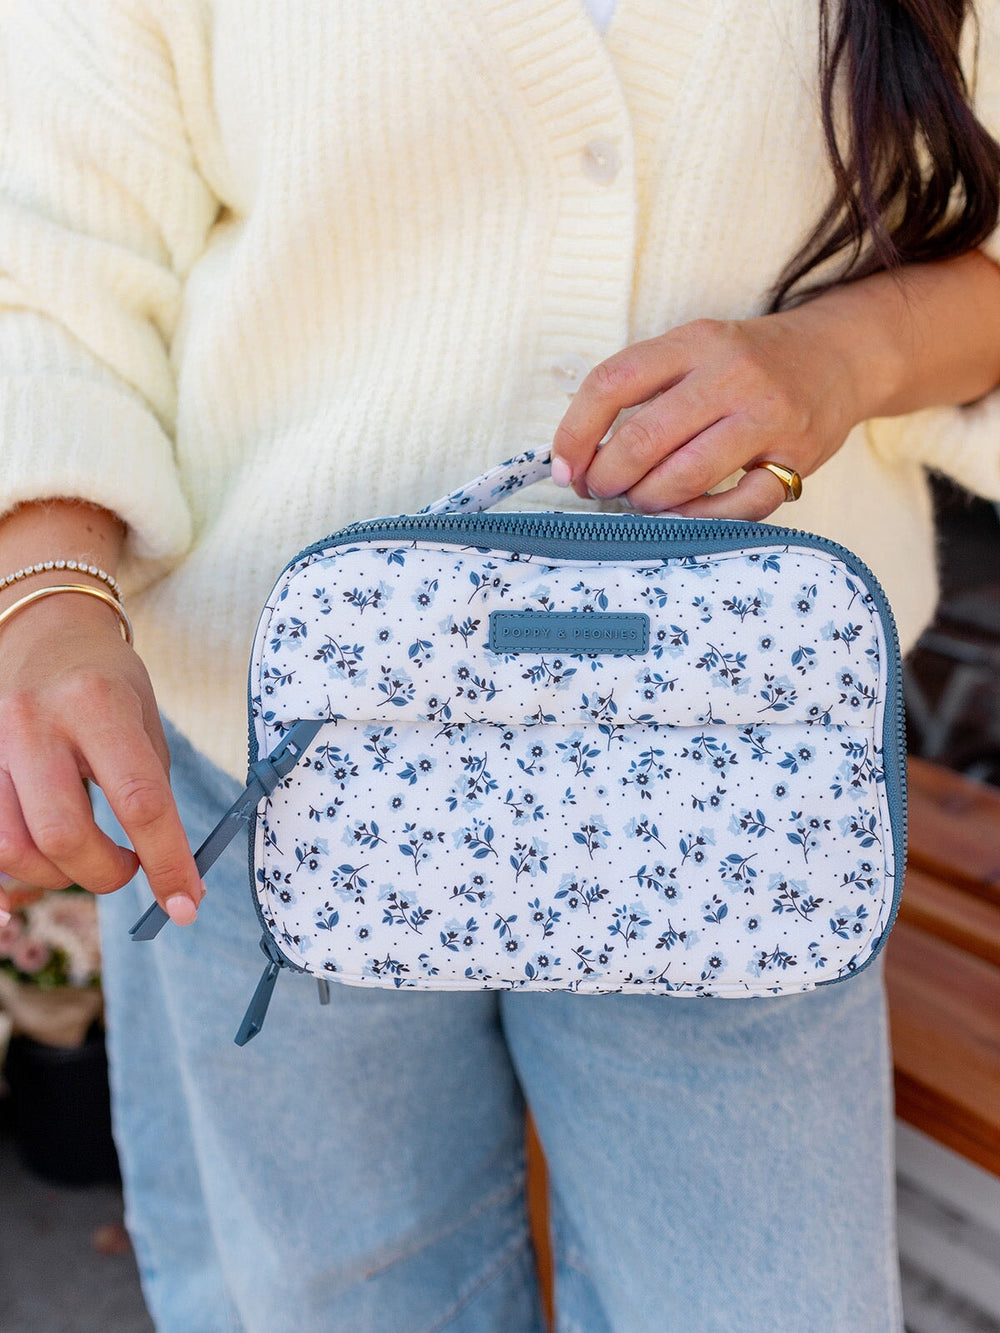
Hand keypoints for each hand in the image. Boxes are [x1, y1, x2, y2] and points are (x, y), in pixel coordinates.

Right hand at [0, 591, 202, 924]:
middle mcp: (35, 721)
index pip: (139, 800)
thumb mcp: (144, 721)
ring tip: (85, 859)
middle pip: (62, 834)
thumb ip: (151, 793)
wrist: (42, 629)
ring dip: (57, 876)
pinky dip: (16, 868)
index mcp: (97, 704)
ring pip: (12, 848)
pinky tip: (40, 865)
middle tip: (127, 869)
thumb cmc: (105, 682)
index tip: (186, 903)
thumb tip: (171, 875)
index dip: (165, 863)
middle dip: (103, 874)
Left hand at [551, 309, 861, 519]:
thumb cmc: (749, 364)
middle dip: (607, 477)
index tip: (563, 467)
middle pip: (642, 439)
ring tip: (642, 502)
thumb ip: (642, 391)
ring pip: (684, 478)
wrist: (840, 356)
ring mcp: (768, 417)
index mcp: (694, 342)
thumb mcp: (695, 351)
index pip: (611, 382)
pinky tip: (687, 515)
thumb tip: (577, 454)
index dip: (574, 432)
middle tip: (601, 490)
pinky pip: (738, 508)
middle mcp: (731, 375)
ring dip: (647, 503)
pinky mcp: (797, 457)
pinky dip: (702, 520)